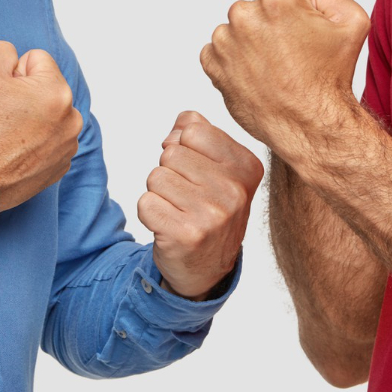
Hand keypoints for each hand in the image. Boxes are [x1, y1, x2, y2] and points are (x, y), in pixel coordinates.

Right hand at [0, 41, 81, 211]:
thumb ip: (2, 51)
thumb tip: (14, 58)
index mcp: (58, 92)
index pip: (36, 59)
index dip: (11, 72)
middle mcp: (71, 119)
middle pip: (44, 87)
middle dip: (23, 94)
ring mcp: (67, 145)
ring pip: (46, 113)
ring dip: (29, 118)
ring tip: (5, 134)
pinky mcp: (60, 166)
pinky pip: (47, 139)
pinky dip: (32, 142)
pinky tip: (12, 150)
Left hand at [137, 111, 263, 298]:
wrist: (207, 268)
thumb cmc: (209, 208)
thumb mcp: (219, 167)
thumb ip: (200, 132)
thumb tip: (180, 124)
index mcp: (246, 167)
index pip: (193, 130)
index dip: (184, 147)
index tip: (196, 170)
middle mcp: (234, 191)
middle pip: (170, 153)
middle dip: (170, 172)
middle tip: (186, 196)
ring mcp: (212, 215)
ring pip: (155, 177)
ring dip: (159, 193)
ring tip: (178, 211)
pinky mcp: (186, 235)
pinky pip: (145, 202)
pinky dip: (149, 213)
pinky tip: (168, 226)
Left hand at [200, 0, 369, 157]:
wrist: (309, 126)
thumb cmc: (329, 79)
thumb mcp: (354, 23)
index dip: (295, 4)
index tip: (301, 27)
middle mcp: (244, 14)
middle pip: (257, 5)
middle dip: (271, 22)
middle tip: (290, 50)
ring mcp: (224, 40)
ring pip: (238, 28)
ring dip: (251, 41)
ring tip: (274, 65)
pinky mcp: (212, 64)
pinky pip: (220, 51)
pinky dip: (234, 60)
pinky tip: (257, 74)